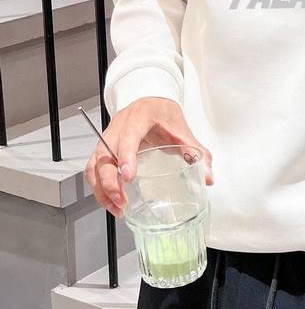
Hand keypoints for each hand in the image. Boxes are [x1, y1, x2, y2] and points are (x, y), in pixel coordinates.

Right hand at [84, 97, 213, 217]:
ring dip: (101, 188)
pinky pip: (93, 168)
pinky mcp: (104, 147)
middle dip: (110, 181)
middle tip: (122, 201)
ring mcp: (108, 137)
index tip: (129, 176)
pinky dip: (98, 186)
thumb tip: (208, 176)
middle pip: (104, 155)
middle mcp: (118, 127)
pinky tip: (110, 200)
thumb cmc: (164, 115)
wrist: (152, 101)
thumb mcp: (182, 131)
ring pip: (94, 164)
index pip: (128, 136)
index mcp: (138, 118)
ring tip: (116, 207)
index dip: (126, 156)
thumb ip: (197, 153)